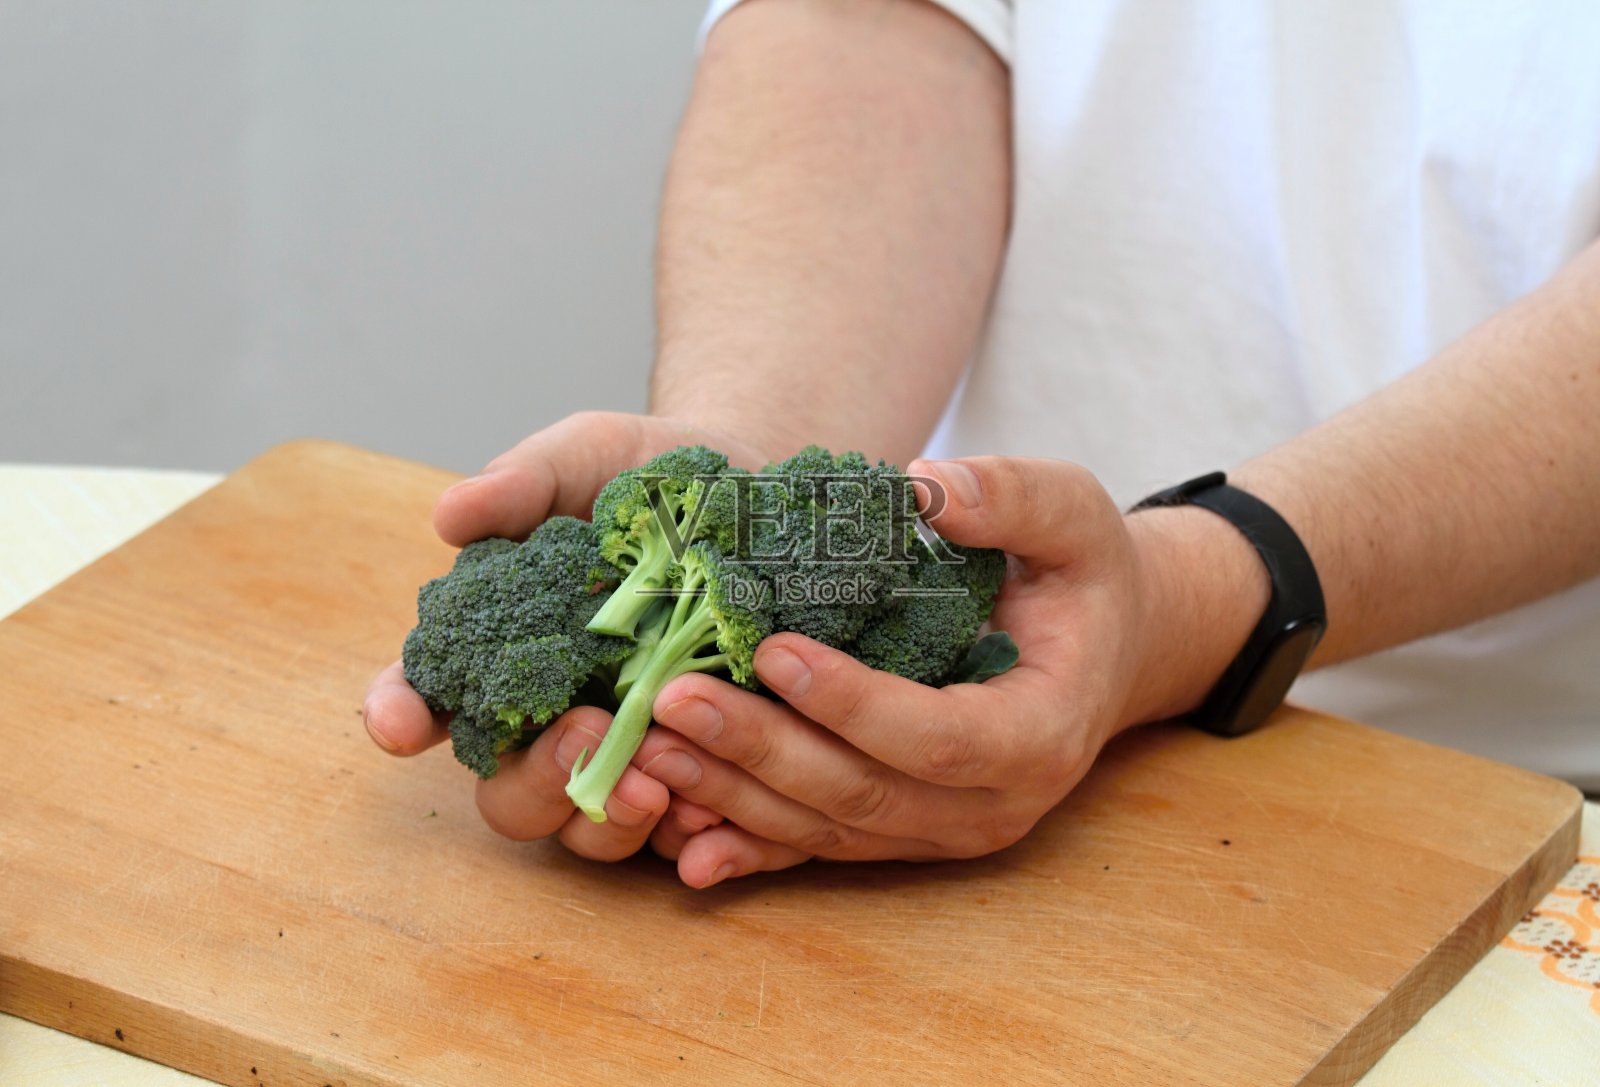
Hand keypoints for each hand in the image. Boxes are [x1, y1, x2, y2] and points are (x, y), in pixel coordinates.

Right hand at [362, 410, 770, 860]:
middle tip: (583, 736)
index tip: (402, 724)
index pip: (427, 696)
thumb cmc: (650, 475)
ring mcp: (627, 751)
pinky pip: (682, 830)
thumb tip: (452, 514)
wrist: (759, 490)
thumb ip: (524, 482)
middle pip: (509, 791)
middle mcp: (552, 716)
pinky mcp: (700, 768)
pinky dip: (690, 829)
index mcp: (499, 649)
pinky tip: (711, 811)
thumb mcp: (589, 456)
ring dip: (608, 820)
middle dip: (533, 781)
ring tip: (651, 786)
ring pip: (589, 829)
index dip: (402, 714)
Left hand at [630, 456, 1267, 886]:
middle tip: (671, 698)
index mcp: (1039, 734)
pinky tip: (678, 839)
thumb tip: (928, 487)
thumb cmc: (1083, 576)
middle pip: (862, 796)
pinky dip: (747, 845)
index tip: (771, 651)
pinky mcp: (902, 834)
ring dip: (733, 794)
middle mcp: (990, 805)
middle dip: (761, 750)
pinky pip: (817, 850)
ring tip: (648, 747)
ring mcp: (942, 832)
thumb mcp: (1072, 516)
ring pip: (826, 831)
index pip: (937, 738)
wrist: (1102, 648)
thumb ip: (1011, 498)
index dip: (852, 704)